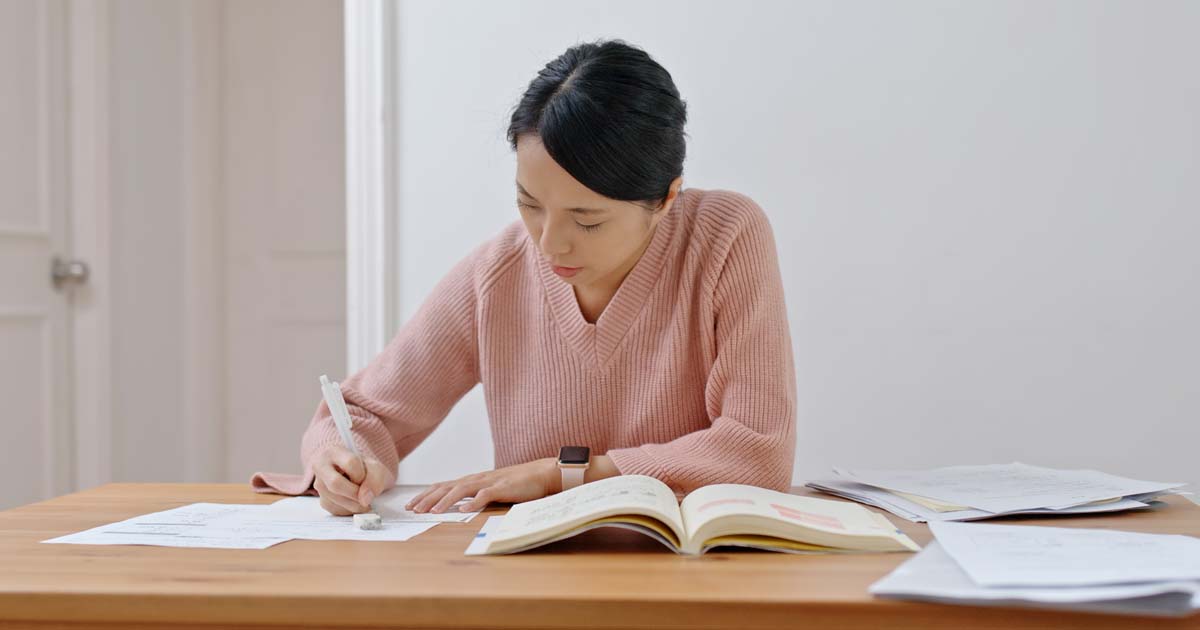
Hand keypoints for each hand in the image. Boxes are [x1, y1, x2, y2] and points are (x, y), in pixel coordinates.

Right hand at [312, 444, 393, 515]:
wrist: (362, 478)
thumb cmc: (367, 470)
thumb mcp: (377, 469)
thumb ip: (375, 480)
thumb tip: (364, 499)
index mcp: (334, 452)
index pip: (350, 463)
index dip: (362, 474)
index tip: (366, 478)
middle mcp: (321, 466)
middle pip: (336, 484)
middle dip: (356, 494)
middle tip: (366, 496)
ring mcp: (319, 484)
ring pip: (335, 499)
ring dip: (355, 504)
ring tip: (363, 498)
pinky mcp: (322, 500)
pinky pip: (335, 509)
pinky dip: (350, 510)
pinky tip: (355, 502)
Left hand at [406, 458, 559, 512]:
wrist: (541, 474)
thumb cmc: (517, 483)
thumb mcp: (491, 489)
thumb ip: (475, 495)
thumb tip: (458, 506)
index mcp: (473, 480)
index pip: (443, 486)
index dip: (426, 494)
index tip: (411, 504)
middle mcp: (477, 479)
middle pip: (447, 487)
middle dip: (428, 498)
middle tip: (412, 509)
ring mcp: (489, 482)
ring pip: (462, 490)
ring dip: (445, 501)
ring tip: (432, 512)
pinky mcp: (503, 488)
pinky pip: (486, 495)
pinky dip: (474, 502)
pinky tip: (464, 510)